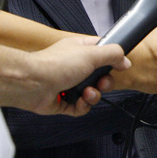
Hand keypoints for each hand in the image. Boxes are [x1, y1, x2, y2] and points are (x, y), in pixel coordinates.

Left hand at [0, 36, 129, 116]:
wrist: (32, 84)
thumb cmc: (55, 64)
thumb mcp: (92, 53)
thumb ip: (113, 54)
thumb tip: (125, 61)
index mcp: (81, 50)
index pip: (103, 53)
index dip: (112, 60)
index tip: (118, 65)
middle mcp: (75, 66)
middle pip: (100, 76)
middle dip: (104, 82)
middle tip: (101, 82)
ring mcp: (69, 84)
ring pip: (92, 93)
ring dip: (93, 95)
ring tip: (87, 93)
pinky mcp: (63, 102)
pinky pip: (81, 107)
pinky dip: (82, 106)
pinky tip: (78, 101)